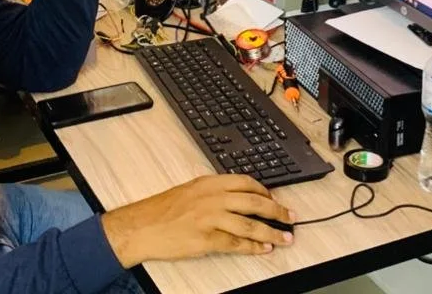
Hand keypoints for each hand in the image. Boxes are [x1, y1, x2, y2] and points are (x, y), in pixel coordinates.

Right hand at [99, 175, 294, 267]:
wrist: (141, 227)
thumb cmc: (160, 210)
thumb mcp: (188, 191)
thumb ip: (211, 192)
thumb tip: (234, 197)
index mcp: (209, 183)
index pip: (246, 182)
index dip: (264, 191)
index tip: (274, 199)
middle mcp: (212, 198)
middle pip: (254, 202)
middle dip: (277, 211)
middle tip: (291, 218)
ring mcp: (210, 218)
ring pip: (250, 224)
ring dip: (271, 232)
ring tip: (285, 238)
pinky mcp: (207, 239)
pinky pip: (236, 243)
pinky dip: (253, 247)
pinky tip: (264, 249)